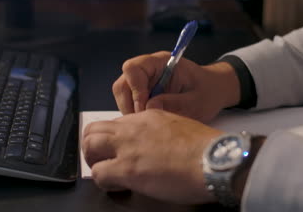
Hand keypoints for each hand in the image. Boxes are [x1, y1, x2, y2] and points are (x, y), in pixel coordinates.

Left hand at [82, 109, 222, 203]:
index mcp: (148, 116)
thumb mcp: (180, 126)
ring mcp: (127, 147)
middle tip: (102, 161)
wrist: (213, 158)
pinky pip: (98, 174)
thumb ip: (161, 131)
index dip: (114, 139)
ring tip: (107, 174)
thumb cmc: (205, 146)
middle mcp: (132, 128)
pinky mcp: (126, 169)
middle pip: (94, 130)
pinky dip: (104, 182)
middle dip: (93, 146)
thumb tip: (156, 145)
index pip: (116, 123)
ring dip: (94, 161)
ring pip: (89, 146)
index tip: (119, 150)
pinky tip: (118, 186)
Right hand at [113, 51, 240, 121]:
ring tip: (151, 123)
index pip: (133, 68)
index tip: (145, 107)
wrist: (213, 91)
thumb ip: (175, 103)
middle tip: (145, 121)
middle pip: (123, 84)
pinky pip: (130, 104)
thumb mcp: (197, 101)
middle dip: (130, 105)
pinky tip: (151, 122)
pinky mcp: (144, 93)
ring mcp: (144, 82)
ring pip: (123, 96)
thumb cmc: (208, 92)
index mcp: (162, 62)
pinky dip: (136, 115)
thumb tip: (150, 107)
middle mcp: (149, 69)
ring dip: (132, 111)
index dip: (135, 89)